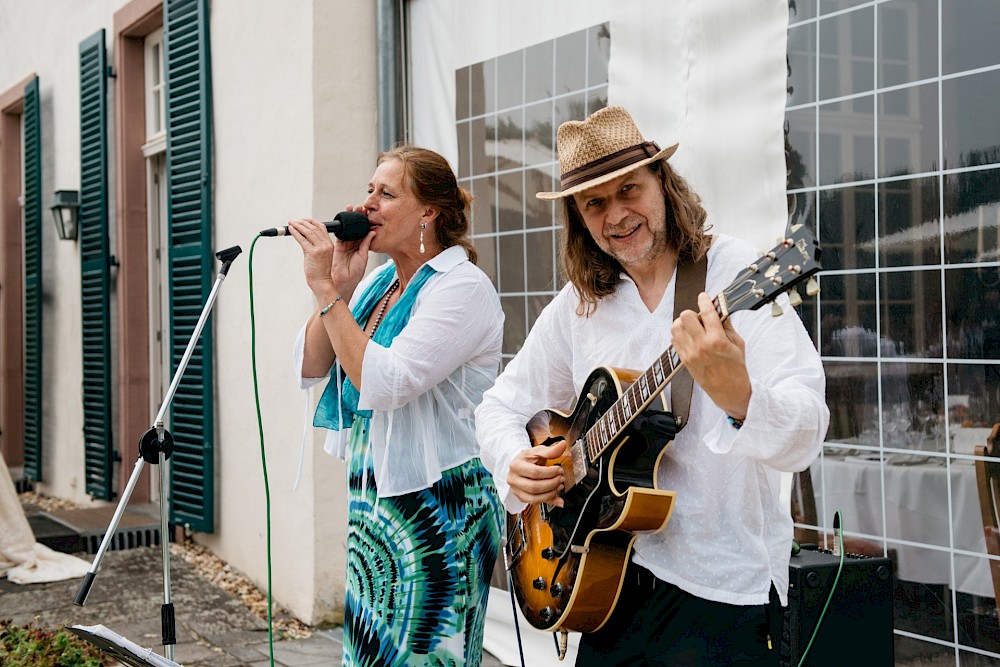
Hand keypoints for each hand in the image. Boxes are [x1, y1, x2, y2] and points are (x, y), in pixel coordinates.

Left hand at [287, 216, 372, 300]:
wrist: (322, 282)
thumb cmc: (320, 272)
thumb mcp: (319, 255)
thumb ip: (312, 245)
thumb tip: (302, 237)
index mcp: (329, 244)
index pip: (321, 227)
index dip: (311, 221)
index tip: (304, 220)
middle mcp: (325, 245)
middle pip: (313, 228)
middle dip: (302, 222)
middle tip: (294, 221)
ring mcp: (320, 248)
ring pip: (308, 232)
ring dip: (298, 226)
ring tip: (291, 223)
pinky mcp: (312, 253)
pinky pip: (302, 240)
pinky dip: (295, 233)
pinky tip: (291, 230)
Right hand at [507, 440, 566, 506]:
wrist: (521, 465)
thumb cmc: (528, 459)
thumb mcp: (537, 452)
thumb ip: (550, 450)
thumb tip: (562, 445)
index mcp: (515, 466)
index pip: (534, 472)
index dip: (550, 472)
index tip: (559, 470)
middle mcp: (513, 479)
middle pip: (534, 487)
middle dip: (551, 484)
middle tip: (561, 478)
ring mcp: (516, 490)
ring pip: (534, 498)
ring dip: (550, 494)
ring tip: (559, 486)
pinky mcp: (521, 498)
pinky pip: (535, 503)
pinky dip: (548, 500)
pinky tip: (557, 496)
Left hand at [671, 292, 750, 419]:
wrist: (728, 391)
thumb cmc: (736, 368)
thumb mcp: (737, 344)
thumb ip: (727, 325)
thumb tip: (720, 308)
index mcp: (717, 340)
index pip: (706, 312)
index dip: (704, 300)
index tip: (704, 296)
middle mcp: (701, 346)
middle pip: (686, 316)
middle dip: (693, 313)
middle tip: (701, 318)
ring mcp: (690, 353)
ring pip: (676, 326)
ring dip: (684, 323)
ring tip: (694, 328)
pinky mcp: (683, 359)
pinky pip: (674, 339)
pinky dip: (680, 333)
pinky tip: (690, 336)